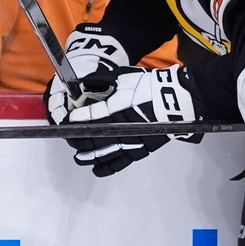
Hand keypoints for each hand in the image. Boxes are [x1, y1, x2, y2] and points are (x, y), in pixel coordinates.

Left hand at [45, 63, 197, 176]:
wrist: (177, 98)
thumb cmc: (150, 86)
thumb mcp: (123, 76)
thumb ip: (102, 81)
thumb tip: (82, 84)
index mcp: (117, 107)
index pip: (91, 116)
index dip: (77, 120)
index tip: (67, 121)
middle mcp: (122, 126)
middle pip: (95, 137)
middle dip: (79, 139)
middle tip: (70, 138)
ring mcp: (132, 140)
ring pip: (105, 152)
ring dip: (89, 155)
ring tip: (78, 157)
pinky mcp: (141, 149)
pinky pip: (121, 162)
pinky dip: (108, 167)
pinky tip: (96, 169)